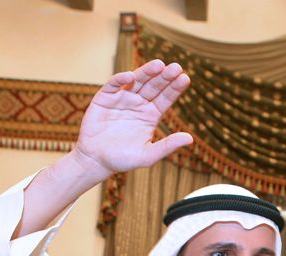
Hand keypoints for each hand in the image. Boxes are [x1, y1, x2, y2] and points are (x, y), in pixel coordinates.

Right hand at [73, 60, 193, 182]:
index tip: (185, 78)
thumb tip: (190, 139)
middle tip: (176, 67)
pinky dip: (121, 79)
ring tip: (159, 65)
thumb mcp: (148, 155)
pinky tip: (130, 77)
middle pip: (154, 86)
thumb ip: (167, 146)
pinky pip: (114, 84)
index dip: (175, 88)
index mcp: (150, 115)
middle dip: (164, 76)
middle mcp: (138, 103)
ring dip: (147, 72)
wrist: (95, 160)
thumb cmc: (122, 160)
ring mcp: (122, 98)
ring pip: (137, 81)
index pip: (166, 98)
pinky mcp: (105, 97)